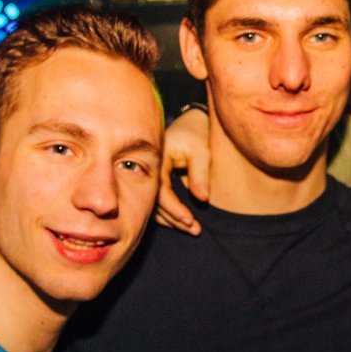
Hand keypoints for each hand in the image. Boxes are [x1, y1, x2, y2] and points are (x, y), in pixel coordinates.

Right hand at [155, 108, 211, 235]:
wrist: (190, 121)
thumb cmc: (196, 133)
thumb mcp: (201, 151)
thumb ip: (200, 174)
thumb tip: (202, 199)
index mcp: (156, 159)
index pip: (161, 191)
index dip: (174, 209)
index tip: (190, 220)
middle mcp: (148, 170)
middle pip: (156, 202)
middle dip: (175, 219)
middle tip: (195, 230)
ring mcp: (149, 176)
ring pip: (155, 205)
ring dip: (172, 220)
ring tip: (193, 230)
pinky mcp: (155, 181)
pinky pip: (158, 203)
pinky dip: (169, 214)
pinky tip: (183, 222)